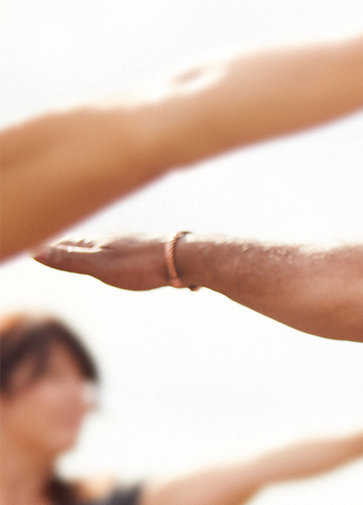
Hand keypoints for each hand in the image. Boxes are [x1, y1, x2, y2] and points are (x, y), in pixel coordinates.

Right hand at [34, 233, 173, 289]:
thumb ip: (70, 260)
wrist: (185, 258)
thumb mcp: (100, 266)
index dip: (50, 247)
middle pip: (83, 242)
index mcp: (97, 242)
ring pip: (104, 245)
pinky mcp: (147, 252)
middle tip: (52, 245)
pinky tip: (121, 256)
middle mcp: (113, 239)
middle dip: (67, 245)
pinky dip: (111, 253)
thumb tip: (34, 251)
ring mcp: (130, 244)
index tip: (34, 247)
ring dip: (89, 248)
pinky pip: (122, 252)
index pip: (66, 244)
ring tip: (81, 250)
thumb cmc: (142, 264)